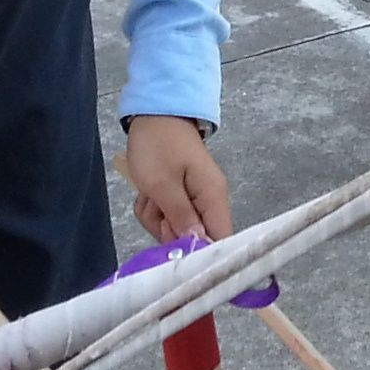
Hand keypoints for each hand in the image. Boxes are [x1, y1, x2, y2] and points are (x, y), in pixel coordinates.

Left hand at [123, 116, 232, 242]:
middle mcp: (210, 202)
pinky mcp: (182, 196)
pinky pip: (167, 216)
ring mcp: (195, 199)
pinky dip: (153, 208)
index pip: (221, 240)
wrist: (154, 114)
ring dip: (156, 218)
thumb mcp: (162, 183)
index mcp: (213, 197)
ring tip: (149, 195)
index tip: (176, 253)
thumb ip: (181, 217)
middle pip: (194, 238)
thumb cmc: (158, 145)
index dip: (201, 254)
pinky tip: (148, 193)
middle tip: (156, 208)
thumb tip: (198, 245)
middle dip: (168, 231)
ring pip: (176, 229)